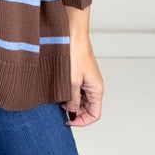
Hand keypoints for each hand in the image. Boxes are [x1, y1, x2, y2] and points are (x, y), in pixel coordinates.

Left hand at [62, 5, 103, 127]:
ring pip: (80, 99)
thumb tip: (71, 112)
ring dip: (70, 102)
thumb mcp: (72, 81)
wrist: (72, 33)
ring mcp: (86, 79)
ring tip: (57, 99)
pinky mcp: (79, 73)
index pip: (95, 114)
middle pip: (87, 108)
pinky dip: (68, 93)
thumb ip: (72, 99)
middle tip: (59, 110)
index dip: (82, 121)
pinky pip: (76, 89)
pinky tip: (58, 90)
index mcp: (96, 89)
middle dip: (74, 112)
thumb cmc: (75, 52)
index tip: (68, 120)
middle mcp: (93, 85)